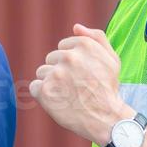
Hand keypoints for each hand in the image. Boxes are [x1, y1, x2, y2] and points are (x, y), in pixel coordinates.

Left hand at [28, 24, 133, 146]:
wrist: (106, 118)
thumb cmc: (108, 89)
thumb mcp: (111, 58)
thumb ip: (96, 38)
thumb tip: (76, 27)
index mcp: (83, 45)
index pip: (62, 47)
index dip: (70, 62)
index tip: (80, 74)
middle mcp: (69, 57)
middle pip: (51, 59)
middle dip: (60, 71)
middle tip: (75, 86)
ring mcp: (56, 74)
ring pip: (42, 73)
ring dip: (51, 83)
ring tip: (67, 95)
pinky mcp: (45, 91)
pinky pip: (35, 87)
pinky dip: (43, 95)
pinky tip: (57, 101)